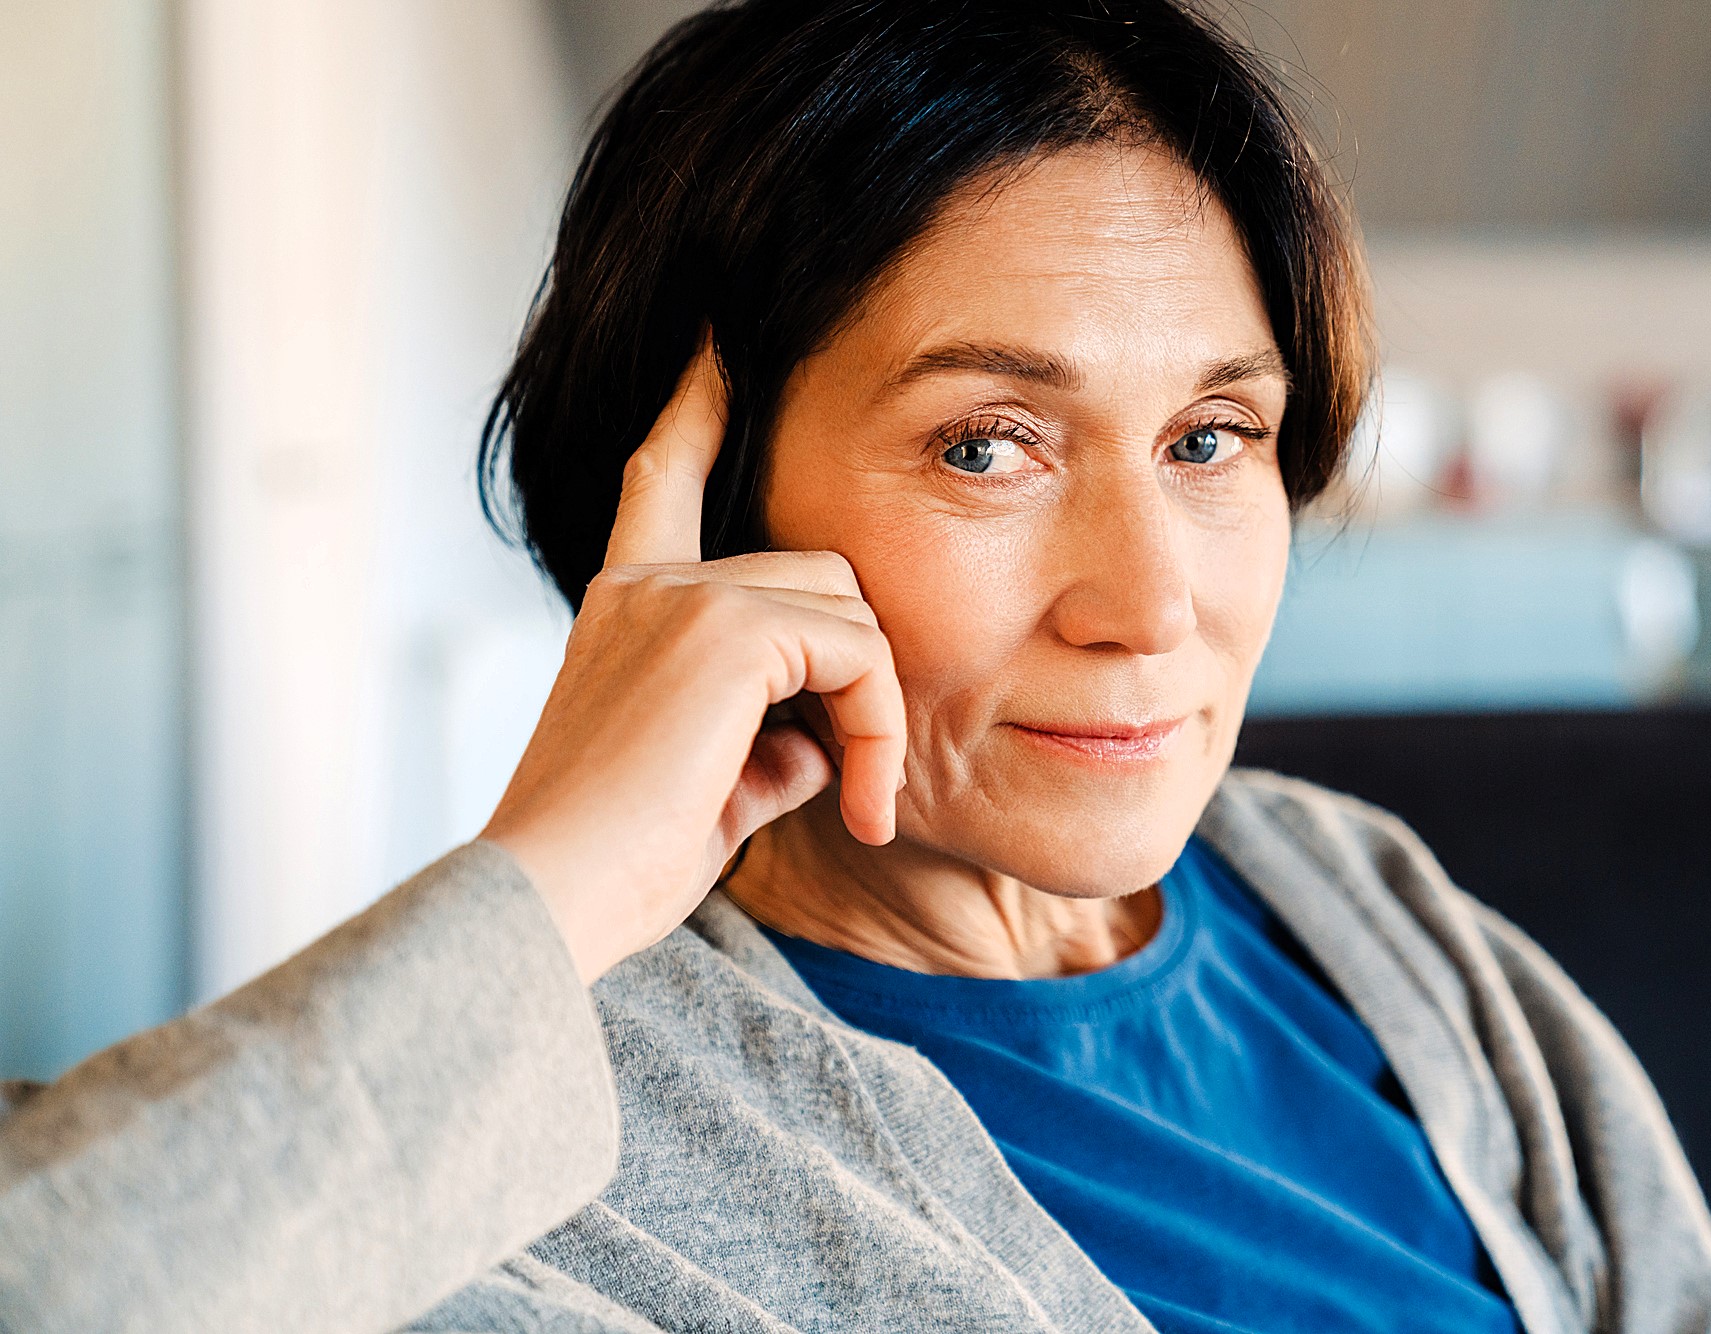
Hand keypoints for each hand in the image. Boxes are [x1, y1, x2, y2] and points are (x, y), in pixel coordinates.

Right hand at [480, 338, 905, 982]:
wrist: (555, 900)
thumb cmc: (614, 867)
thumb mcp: (702, 791)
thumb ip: (763, 746)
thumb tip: (819, 749)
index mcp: (624, 608)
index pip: (658, 479)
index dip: (694, 413)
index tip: (718, 347)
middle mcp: (648, 586)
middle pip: (820, 574)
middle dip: (858, 673)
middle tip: (857, 787)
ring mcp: (685, 597)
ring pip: (849, 610)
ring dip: (874, 709)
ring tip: (858, 808)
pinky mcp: (726, 629)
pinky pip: (860, 652)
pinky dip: (879, 728)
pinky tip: (858, 807)